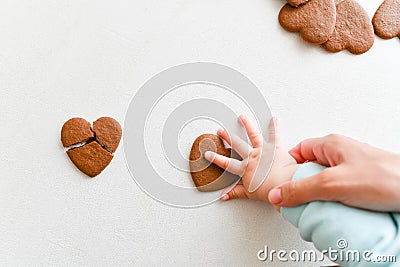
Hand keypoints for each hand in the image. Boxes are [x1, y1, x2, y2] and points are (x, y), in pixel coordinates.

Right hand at [204, 115, 298, 201]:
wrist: (283, 185)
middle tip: (221, 130)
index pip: (227, 163)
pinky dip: (275, 127)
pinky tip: (274, 119)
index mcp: (245, 168)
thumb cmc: (269, 191)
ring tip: (242, 117)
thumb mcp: (249, 194)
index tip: (208, 153)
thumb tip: (224, 196)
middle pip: (237, 145)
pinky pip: (275, 135)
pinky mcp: (276, 148)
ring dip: (247, 125)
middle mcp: (252, 157)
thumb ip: (236, 193)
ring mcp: (264, 151)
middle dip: (227, 137)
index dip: (216, 158)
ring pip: (253, 135)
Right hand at [268, 134, 399, 211]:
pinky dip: (333, 201)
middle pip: (310, 167)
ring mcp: (352, 169)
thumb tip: (277, 194)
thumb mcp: (332, 184)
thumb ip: (301, 189)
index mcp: (331, 144)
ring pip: (325, 181)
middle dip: (302, 184)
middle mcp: (341, 154)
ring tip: (317, 205)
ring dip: (319, 195)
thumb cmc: (385, 177)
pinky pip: (339, 192)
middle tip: (298, 197)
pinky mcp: (362, 184)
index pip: (299, 150)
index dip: (288, 165)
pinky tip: (335, 210)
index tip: (279, 181)